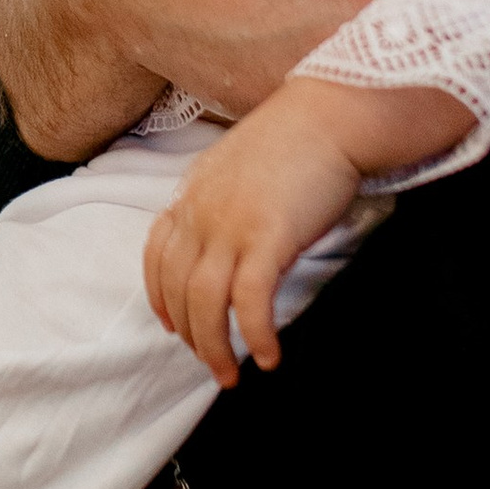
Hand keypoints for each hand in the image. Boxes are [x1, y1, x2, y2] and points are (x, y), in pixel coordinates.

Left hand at [144, 83, 368, 380]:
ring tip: (232, 375)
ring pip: (206, 303)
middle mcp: (202, 212)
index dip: (160, 296)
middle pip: (179, 289)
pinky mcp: (268, 237)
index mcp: (194, 193)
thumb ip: (226, 197)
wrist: (332, 113)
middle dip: (192, 336)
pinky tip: (269, 356)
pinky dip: (255, 334)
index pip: (157, 254)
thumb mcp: (242, 165)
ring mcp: (231, 225)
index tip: (171, 324)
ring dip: (215, 348)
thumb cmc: (298, 136)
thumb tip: (231, 231)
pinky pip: (250, 301)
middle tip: (213, 365)